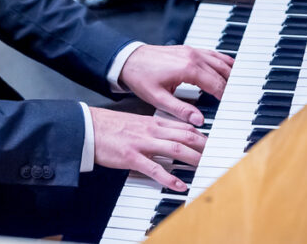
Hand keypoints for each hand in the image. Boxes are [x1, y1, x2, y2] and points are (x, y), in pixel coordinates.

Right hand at [89, 107, 205, 190]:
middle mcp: (151, 131)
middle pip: (184, 136)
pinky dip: (169, 177)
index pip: (183, 127)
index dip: (201, 135)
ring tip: (207, 167)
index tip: (214, 143)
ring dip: (193, 158)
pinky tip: (179, 184)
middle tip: (218, 155)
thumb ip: (154, 128)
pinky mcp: (131, 157)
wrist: (88, 127)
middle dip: (204, 146)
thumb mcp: (136, 122)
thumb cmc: (110, 126)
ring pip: (174, 149)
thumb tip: (170, 134)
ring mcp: (142, 144)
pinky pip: (154, 168)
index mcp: (153, 122)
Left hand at [119, 45, 233, 124]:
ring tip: (239, 87)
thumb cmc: (141, 77)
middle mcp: (193, 57)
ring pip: (220, 61)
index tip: (234, 107)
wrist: (128, 59)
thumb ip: (180, 110)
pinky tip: (228, 67)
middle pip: (221, 73)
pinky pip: (212, 53)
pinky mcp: (188, 49)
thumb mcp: (158, 98)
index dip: (226, 97)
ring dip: (231, 73)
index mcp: (188, 69)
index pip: (216, 85)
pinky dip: (223, 61)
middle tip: (240, 100)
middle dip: (232, 87)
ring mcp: (191, 51)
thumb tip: (199, 120)